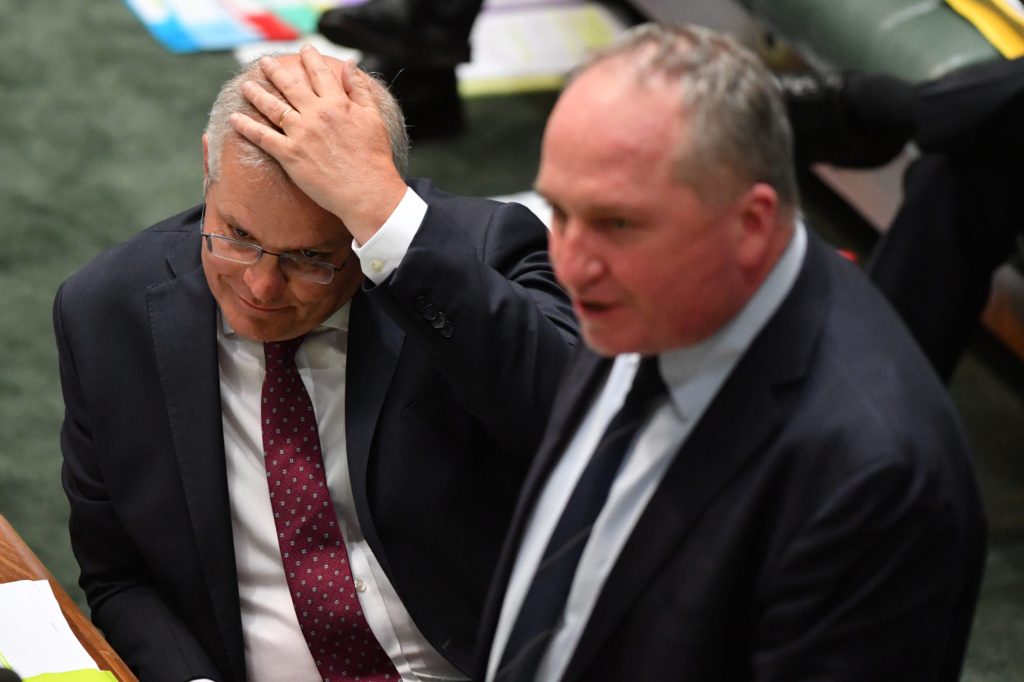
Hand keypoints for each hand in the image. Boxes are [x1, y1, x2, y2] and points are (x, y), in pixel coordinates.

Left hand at [229, 44, 407, 243]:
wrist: (367, 190)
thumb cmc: (374, 157)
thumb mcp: (373, 117)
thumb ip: (360, 89)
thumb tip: (350, 65)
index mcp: (337, 103)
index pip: (320, 74)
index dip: (311, 59)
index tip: (305, 50)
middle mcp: (316, 114)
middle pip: (290, 85)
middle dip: (276, 71)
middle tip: (265, 62)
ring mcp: (301, 134)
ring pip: (272, 107)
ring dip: (257, 94)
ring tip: (247, 86)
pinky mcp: (290, 155)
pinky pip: (263, 137)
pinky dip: (247, 127)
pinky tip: (235, 119)